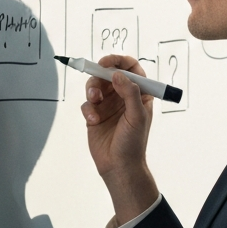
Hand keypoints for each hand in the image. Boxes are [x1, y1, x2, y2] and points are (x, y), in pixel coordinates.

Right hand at [81, 54, 158, 225]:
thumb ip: (130, 93)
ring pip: (95, 86)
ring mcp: (108, 105)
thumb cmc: (133, 143)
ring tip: (94, 102)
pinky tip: (93, 121)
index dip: (118, 61)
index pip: (130, 68)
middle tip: (96, 84)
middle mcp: (123, 96)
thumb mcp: (137, 116)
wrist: (119, 166)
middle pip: (108, 74)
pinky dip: (88, 110)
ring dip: (92, 91)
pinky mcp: (95, 114)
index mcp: (139, 93)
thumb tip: (118, 74)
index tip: (106, 63)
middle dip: (100, 76)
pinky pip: (87, 103)